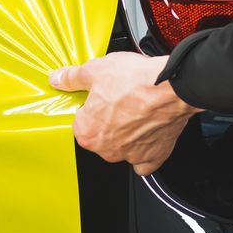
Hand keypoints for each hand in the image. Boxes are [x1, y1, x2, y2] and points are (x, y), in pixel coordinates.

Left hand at [49, 53, 199, 175]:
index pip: (81, 123)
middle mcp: (107, 150)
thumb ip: (72, 78)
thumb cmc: (136, 81)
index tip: (99, 98)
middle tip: (119, 100)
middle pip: (101, 137)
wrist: (173, 87)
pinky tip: (146, 133)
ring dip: (126, 134)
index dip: (90, 107)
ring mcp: (131, 156)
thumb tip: (58, 79)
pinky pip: (144, 162)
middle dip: (108, 121)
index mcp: (88, 132)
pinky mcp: (154, 157)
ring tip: (136, 111)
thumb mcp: (95, 70)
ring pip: (122, 149)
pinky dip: (144, 151)